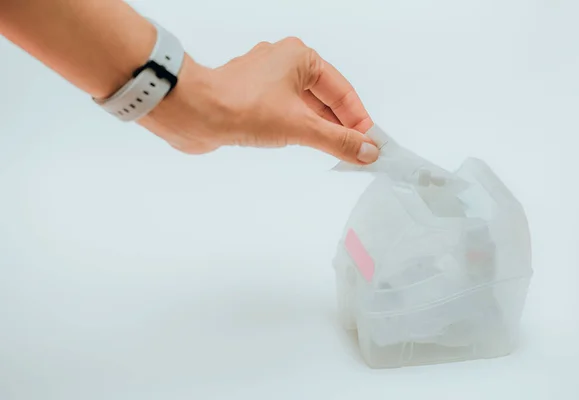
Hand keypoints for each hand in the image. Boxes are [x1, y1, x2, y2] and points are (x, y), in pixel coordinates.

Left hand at [139, 37, 378, 163]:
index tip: (370, 143)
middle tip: (358, 152)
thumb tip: (366, 151)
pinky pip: (286, 113)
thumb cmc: (240, 106)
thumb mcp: (300, 126)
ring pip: (305, 106)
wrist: (194, 113)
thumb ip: (337, 140)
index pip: (342, 92)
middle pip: (325, 98)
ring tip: (338, 152)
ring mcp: (266, 80)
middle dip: (341, 126)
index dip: (358, 120)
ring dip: (320, 128)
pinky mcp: (252, 97)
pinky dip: (300, 128)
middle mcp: (284, 63)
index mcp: (301, 57)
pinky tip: (306, 144)